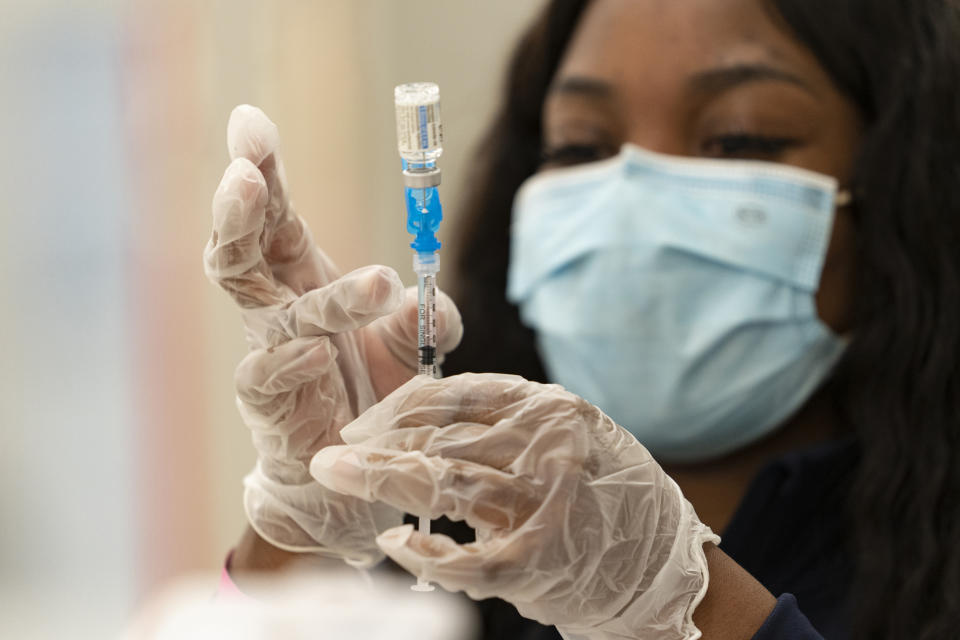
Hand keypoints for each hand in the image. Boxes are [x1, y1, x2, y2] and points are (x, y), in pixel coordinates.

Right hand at [204, 105, 462, 566]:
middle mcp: (278, 309)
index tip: (249, 121)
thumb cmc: (372, 396)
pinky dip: (292, 361)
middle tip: (247, 169)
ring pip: (262, 306)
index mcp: (305, 279)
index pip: (277, 215)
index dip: (264, 170)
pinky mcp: (269, 407)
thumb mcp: (412, 349)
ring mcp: (267, 355)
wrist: (348, 478)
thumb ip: (427, 318)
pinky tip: (315, 354)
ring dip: (321, 291)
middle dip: (242, 205)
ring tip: (379, 281)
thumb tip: (431, 303)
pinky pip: (267, 375)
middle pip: (242, 247)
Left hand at [310, 373, 718, 638]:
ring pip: (446, 484)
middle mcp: (546, 447)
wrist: (658, 560)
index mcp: (548, 409)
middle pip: (441, 437)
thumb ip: (504, 422)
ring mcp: (543, 504)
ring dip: (383, 480)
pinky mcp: (539, 560)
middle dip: (377, 443)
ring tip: (338, 476)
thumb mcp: (564, 435)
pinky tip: (392, 541)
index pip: (455, 395)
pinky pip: (467, 557)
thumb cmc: (602, 491)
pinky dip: (425, 552)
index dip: (397, 407)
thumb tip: (421, 415)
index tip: (363, 422)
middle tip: (332, 450)